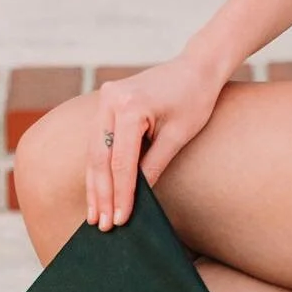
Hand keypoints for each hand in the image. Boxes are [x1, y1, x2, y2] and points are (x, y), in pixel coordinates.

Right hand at [86, 53, 227, 230]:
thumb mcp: (178, 136)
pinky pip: (99, 140)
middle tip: (102, 225)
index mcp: (130, 105)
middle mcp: (110, 100)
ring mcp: (105, 98)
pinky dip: (100, 166)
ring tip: (95, 215)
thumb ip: (154, 167)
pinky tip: (98, 191)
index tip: (120, 220)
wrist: (197, 66)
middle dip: (102, 194)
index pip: (122, 161)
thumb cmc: (194, 98)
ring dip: (95, 184)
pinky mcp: (106, 103)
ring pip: (94, 151)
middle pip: (100, 157)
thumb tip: (136, 199)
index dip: (121, 194)